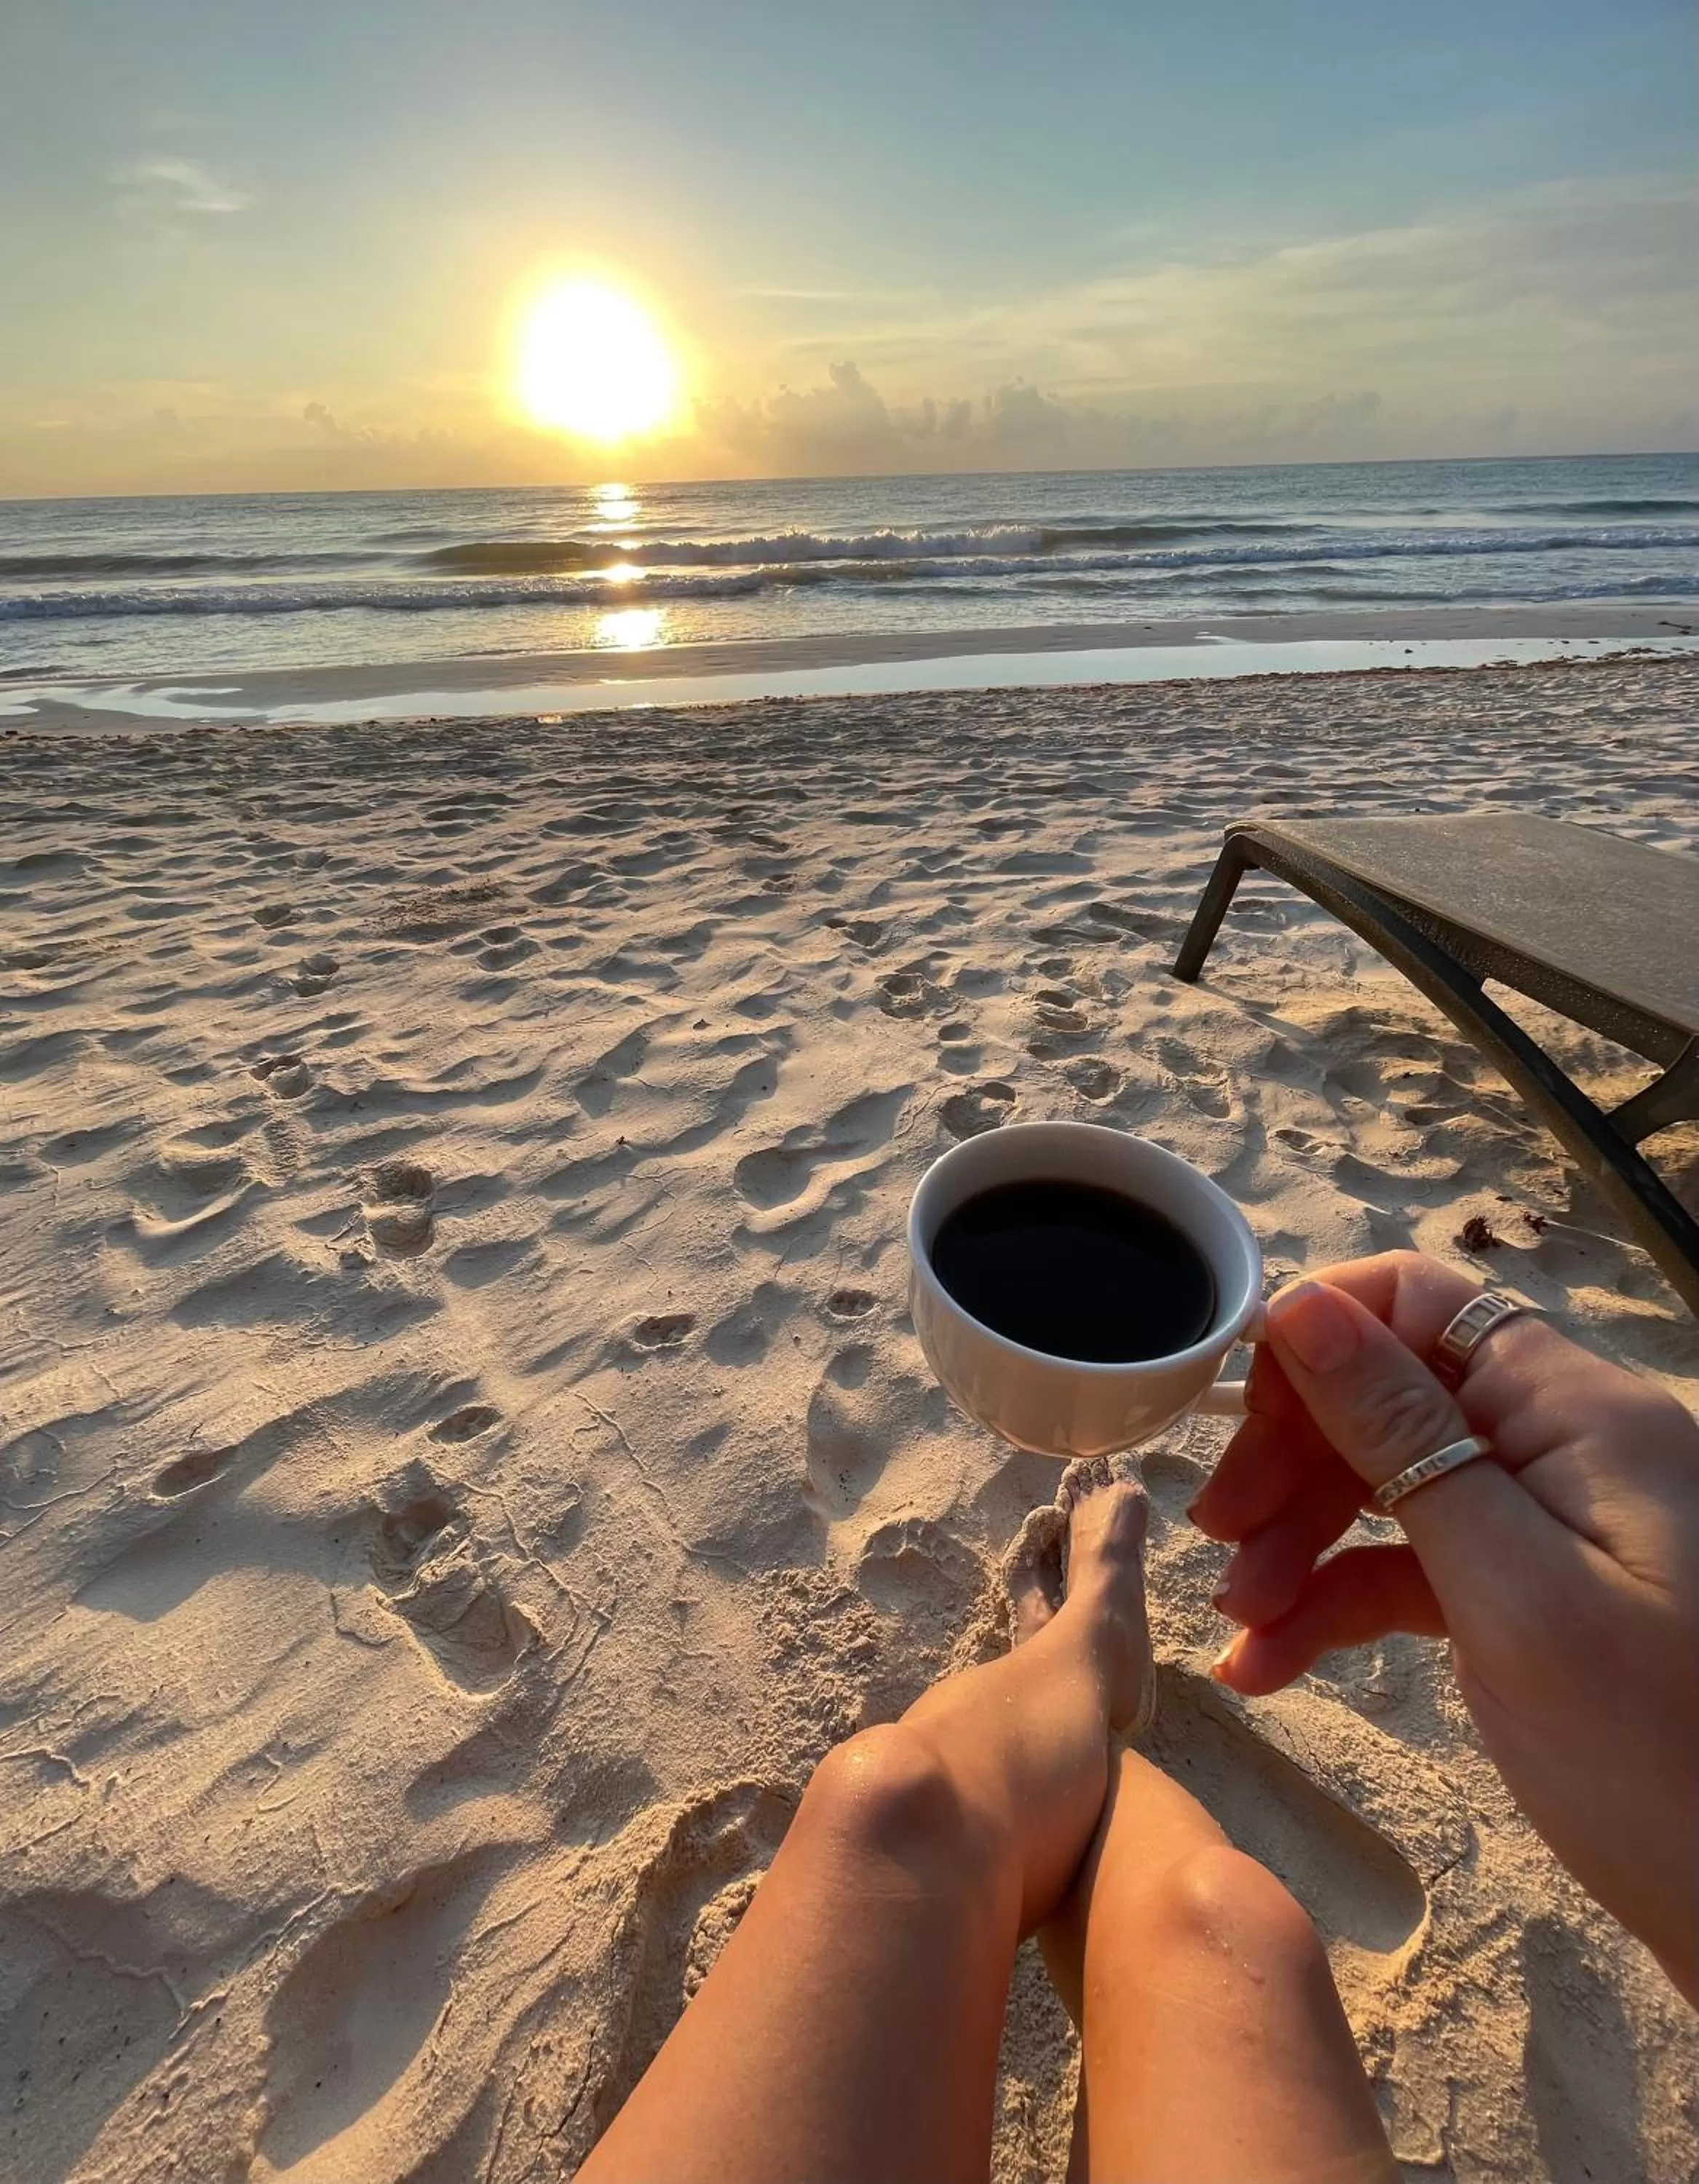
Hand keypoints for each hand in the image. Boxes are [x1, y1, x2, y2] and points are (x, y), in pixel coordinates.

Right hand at [1189, 1251, 1698, 2002]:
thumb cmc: (1655, 1753)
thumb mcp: (1509, 1588)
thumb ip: (1401, 1440)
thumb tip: (1302, 1304)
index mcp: (1573, 1409)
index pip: (1419, 1302)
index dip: (1317, 1337)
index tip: (1231, 1413)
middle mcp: (1561, 1444)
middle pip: (1389, 1394)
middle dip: (1291, 1458)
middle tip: (1218, 1539)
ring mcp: (1546, 1524)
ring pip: (1387, 1486)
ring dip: (1298, 1543)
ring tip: (1237, 1622)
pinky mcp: (1529, 1598)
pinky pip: (1411, 1567)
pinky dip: (1336, 1605)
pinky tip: (1268, 1663)